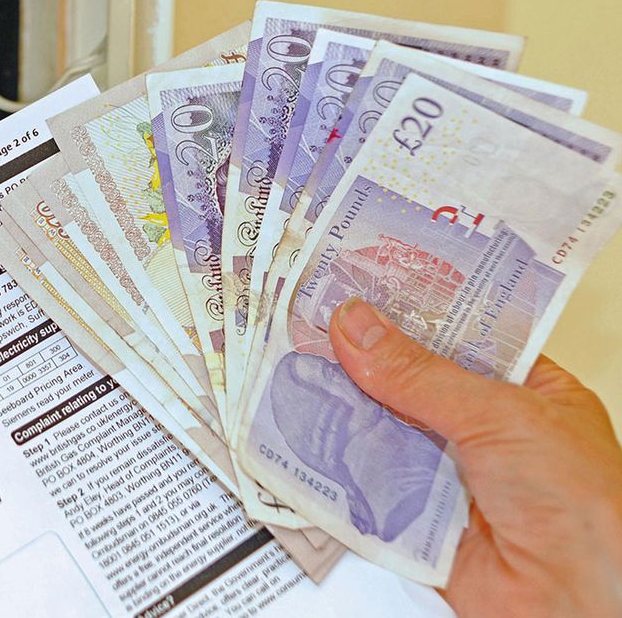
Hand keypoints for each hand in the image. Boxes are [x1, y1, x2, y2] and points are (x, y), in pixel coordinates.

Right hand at [329, 298, 621, 617]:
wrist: (575, 600)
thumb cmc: (582, 505)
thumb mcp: (499, 413)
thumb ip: (420, 373)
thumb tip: (357, 326)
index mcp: (525, 391)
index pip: (457, 338)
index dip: (408, 314)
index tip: (356, 287)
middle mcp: (486, 432)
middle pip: (411, 385)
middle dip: (362, 363)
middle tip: (307, 325)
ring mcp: (451, 477)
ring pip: (384, 434)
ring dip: (344, 413)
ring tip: (291, 371)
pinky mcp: (419, 521)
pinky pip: (369, 486)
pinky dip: (337, 468)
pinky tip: (301, 437)